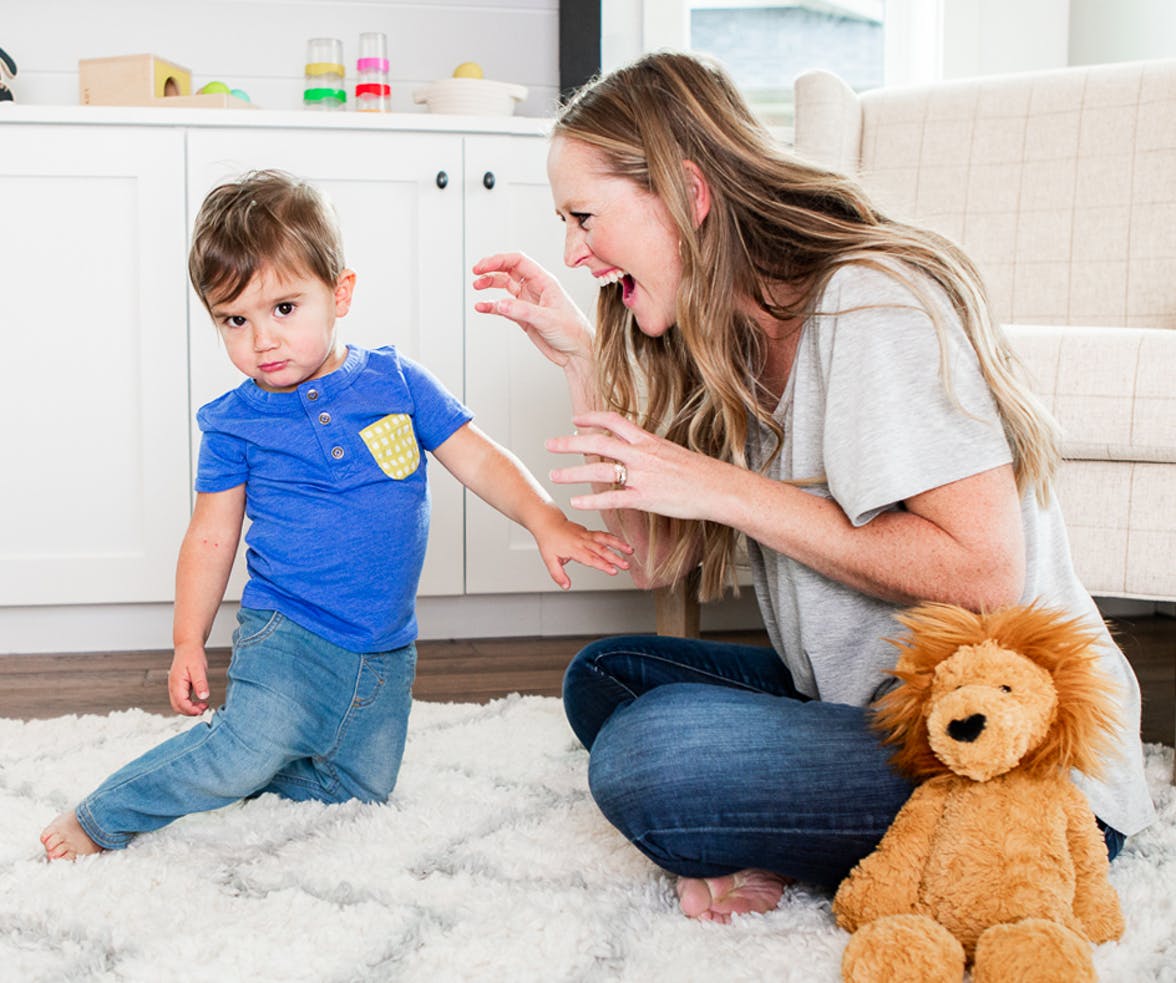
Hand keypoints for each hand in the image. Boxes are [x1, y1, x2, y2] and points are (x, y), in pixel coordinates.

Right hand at [169, 643, 210, 715]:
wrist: (188, 645)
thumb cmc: (193, 655)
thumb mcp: (199, 668)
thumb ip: (201, 683)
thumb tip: (204, 697)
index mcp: (177, 683)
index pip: (181, 704)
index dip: (191, 710)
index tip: (202, 710)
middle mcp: (173, 687)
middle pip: (177, 707)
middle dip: (190, 711)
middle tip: (204, 708)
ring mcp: (175, 687)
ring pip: (179, 704)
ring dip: (190, 708)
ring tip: (203, 705)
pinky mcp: (179, 686)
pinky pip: (181, 699)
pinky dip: (189, 703)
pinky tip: (199, 700)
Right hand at [472, 252, 593, 368]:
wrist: (578, 353)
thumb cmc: (573, 332)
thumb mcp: (548, 319)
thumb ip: (522, 311)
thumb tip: (500, 304)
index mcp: (545, 282)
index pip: (518, 262)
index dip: (499, 260)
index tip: (483, 266)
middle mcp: (536, 289)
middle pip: (509, 270)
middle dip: (492, 269)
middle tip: (476, 273)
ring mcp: (528, 302)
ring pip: (505, 287)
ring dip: (490, 284)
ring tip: (477, 287)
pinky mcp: (524, 317)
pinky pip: (504, 307)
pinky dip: (492, 306)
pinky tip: (482, 307)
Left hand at [531, 510, 632, 589]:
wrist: (548, 523)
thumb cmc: (549, 541)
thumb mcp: (549, 560)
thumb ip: (558, 574)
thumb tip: (566, 586)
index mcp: (574, 549)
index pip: (591, 559)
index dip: (603, 565)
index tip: (613, 571)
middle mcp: (582, 541)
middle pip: (601, 550)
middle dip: (615, 558)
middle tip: (626, 565)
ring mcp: (587, 535)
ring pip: (605, 539)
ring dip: (618, 544)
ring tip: (630, 551)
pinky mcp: (589, 532)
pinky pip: (603, 535)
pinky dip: (614, 538)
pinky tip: (623, 543)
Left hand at [545, 411, 731, 521]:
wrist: (719, 488)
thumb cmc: (701, 473)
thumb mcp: (673, 452)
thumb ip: (651, 451)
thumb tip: (637, 450)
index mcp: (648, 440)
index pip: (613, 421)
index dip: (591, 418)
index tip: (575, 419)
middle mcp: (641, 454)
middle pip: (597, 442)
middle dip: (569, 443)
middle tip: (550, 444)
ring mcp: (642, 476)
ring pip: (598, 470)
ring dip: (573, 472)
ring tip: (555, 475)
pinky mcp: (644, 497)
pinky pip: (612, 498)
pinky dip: (591, 500)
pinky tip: (576, 502)